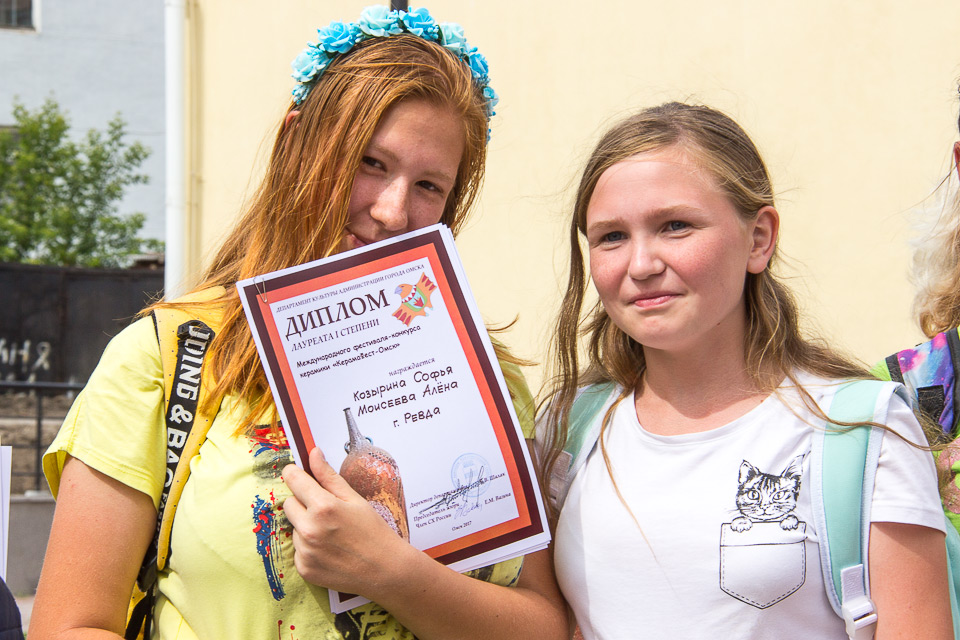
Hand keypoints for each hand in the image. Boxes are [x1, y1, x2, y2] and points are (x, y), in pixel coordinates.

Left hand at [281, 447, 412, 595]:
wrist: (385, 570)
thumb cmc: (374, 532)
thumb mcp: (354, 499)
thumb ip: (328, 476)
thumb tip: (313, 453)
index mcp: (323, 507)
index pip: (293, 480)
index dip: (295, 474)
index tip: (298, 474)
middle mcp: (310, 529)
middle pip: (289, 503)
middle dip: (302, 502)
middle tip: (325, 511)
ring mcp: (305, 552)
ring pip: (293, 527)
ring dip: (306, 527)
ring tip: (331, 534)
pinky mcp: (304, 569)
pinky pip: (297, 550)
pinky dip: (308, 548)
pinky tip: (329, 550)